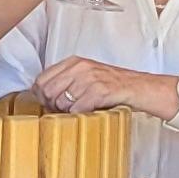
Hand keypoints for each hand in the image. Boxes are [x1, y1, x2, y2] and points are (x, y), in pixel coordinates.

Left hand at [33, 57, 163, 116]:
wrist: (137, 87)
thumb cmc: (111, 85)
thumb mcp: (85, 75)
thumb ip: (65, 80)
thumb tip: (41, 94)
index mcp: (73, 62)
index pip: (41, 79)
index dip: (41, 96)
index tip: (49, 103)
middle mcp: (79, 67)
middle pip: (48, 92)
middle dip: (52, 106)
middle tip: (64, 110)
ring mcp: (89, 78)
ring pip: (61, 103)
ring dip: (68, 112)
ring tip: (81, 109)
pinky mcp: (98, 91)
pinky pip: (77, 110)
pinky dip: (81, 115)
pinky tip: (89, 112)